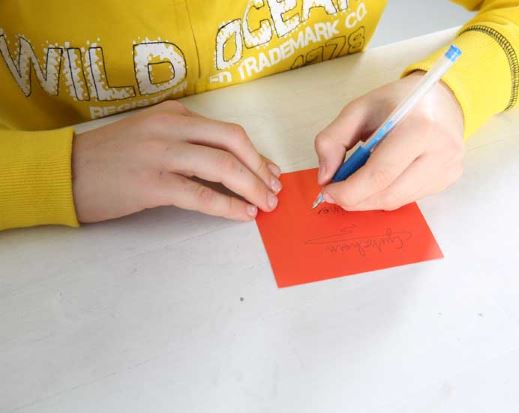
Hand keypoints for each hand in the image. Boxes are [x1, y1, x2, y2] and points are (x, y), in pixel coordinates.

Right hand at [73, 100, 281, 222]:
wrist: (65, 171)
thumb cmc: (111, 158)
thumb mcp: (152, 136)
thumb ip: (188, 143)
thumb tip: (231, 166)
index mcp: (174, 115)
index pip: (228, 131)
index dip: (256, 154)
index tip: (270, 173)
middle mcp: (171, 127)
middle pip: (233, 141)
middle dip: (260, 168)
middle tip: (274, 190)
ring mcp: (161, 153)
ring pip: (222, 165)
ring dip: (252, 187)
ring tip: (266, 205)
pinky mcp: (152, 183)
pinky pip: (200, 194)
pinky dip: (228, 205)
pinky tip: (244, 214)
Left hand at [314, 72, 464, 210]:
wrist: (442, 99)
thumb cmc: (398, 102)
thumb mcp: (358, 109)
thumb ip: (333, 139)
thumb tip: (326, 176)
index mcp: (419, 127)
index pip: (380, 174)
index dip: (349, 191)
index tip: (328, 192)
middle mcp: (440, 151)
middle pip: (388, 195)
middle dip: (356, 199)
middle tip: (336, 193)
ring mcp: (447, 168)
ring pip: (397, 201)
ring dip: (370, 199)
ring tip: (357, 182)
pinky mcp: (448, 179)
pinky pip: (408, 199)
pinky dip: (387, 194)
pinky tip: (381, 178)